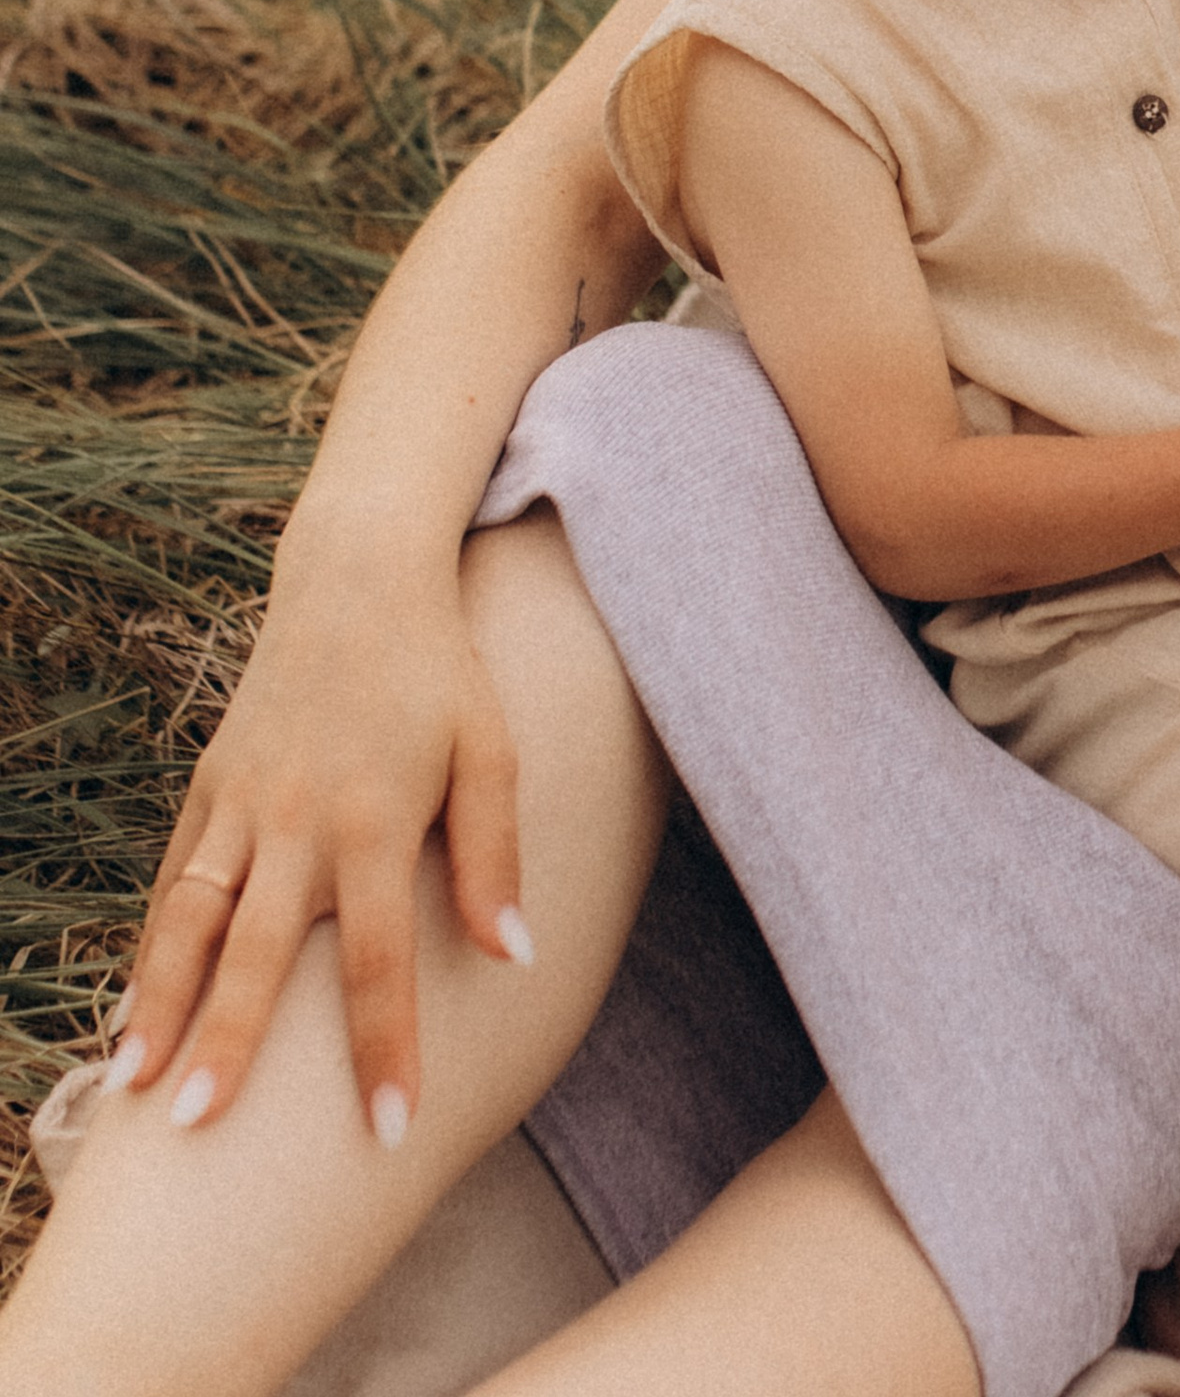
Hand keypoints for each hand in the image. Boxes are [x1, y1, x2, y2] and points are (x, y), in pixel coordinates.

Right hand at [109, 536, 526, 1133]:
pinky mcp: (210, 785)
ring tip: (132, 1090)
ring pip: (191, 919)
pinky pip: (175, 879)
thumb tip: (515, 956)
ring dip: (161, 1005)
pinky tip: (136, 1011)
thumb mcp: (490, 748)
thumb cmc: (441, 672)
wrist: (359, 578)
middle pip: (259, 951)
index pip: (380, 955)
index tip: (390, 1128)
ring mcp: (244, 801)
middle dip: (230, 1044)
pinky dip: (152, 947)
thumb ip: (496, 853)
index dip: (384, 1045)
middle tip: (200, 1132)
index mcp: (377, 816)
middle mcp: (298, 817)